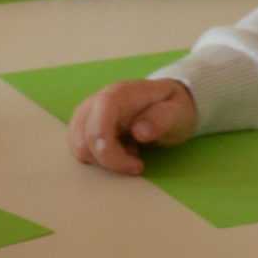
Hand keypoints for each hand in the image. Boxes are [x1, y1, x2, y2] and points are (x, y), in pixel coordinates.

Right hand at [66, 78, 195, 173]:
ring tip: (131, 153)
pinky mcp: (83, 131)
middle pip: (85, 138)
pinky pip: (81, 152)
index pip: (99, 117)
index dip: (105, 142)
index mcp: (118, 94)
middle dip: (111, 160)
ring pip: (80, 148)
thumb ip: (162, 118)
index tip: (132, 162)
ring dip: (105, 161)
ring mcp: (86, 117)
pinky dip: (99, 161)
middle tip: (139, 163)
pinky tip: (120, 154)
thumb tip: (139, 132)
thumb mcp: (178, 112)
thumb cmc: (172, 108)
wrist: (166, 105)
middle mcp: (95, 103)